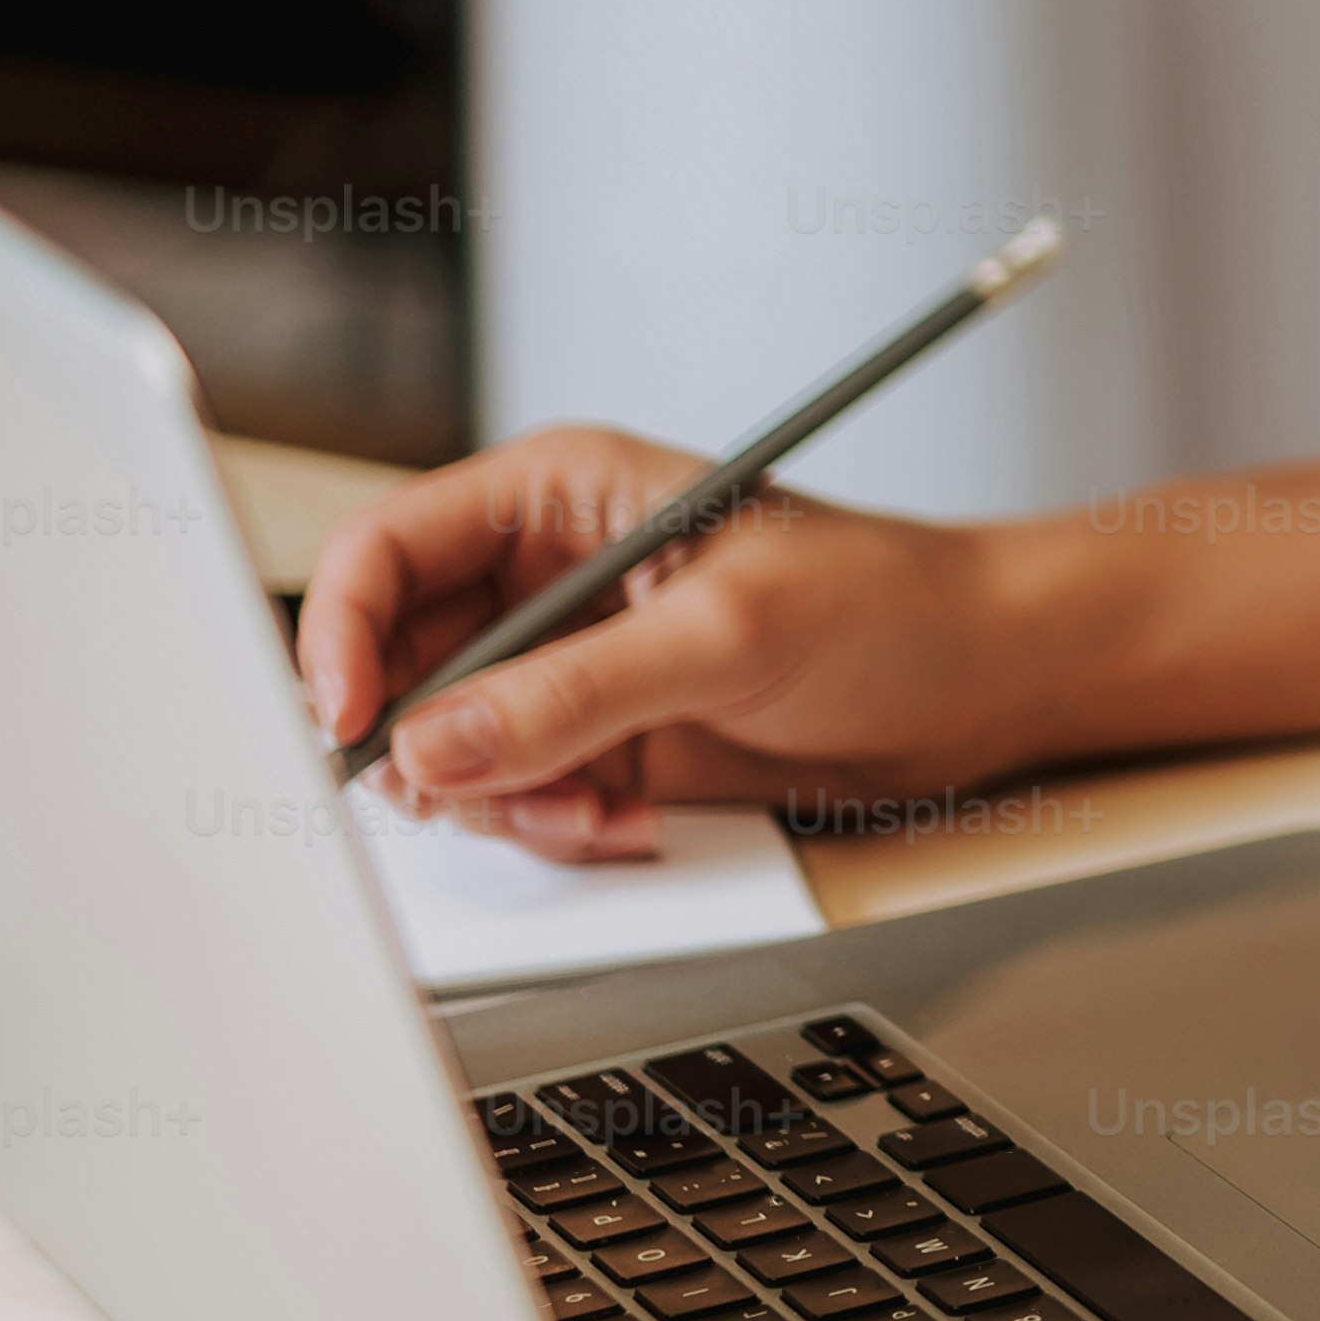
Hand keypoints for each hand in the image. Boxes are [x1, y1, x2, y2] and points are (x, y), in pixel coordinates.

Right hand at [297, 427, 1051, 856]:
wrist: (979, 679)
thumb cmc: (890, 602)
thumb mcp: (729, 634)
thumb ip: (576, 692)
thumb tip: (435, 742)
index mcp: (562, 495)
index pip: (385, 552)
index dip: (340, 636)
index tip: (350, 724)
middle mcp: (546, 578)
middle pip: (394, 666)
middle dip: (428, 744)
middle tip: (488, 787)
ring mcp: (568, 666)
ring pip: (444, 749)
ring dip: (500, 799)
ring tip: (595, 806)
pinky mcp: (598, 739)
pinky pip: (513, 797)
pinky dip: (550, 825)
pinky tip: (624, 821)